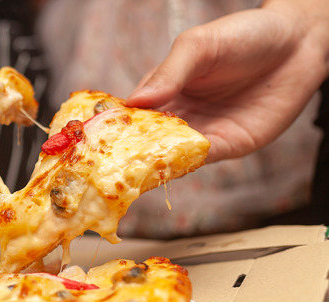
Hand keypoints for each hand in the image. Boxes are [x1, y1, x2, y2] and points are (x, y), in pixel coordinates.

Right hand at [127, 5, 328, 162]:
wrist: (301, 42)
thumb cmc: (245, 35)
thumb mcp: (199, 46)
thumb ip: (169, 72)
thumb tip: (135, 102)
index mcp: (165, 89)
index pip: (132, 113)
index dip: (115, 125)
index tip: (97, 137)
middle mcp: (180, 113)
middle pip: (147, 139)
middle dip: (129, 151)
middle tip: (108, 162)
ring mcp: (203, 131)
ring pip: (169, 153)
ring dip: (152, 162)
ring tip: (131, 169)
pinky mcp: (229, 145)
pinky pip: (200, 159)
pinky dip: (182, 163)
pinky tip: (167, 163)